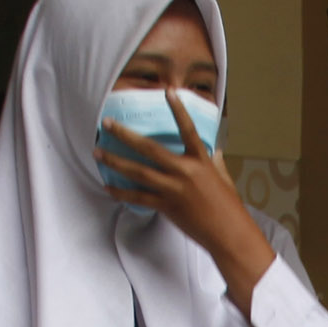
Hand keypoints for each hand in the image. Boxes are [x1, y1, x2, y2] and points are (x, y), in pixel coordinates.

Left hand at [100, 95, 269, 313]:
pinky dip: (122, 192)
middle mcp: (184, 172)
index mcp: (201, 161)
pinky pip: (138, 197)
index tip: (167, 92)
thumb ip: (214, 162)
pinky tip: (108, 187)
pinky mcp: (166, 206)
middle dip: (125, 135)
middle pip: (149, 149)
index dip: (178, 110)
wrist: (229, 234)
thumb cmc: (230, 207)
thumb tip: (213, 150)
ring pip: (138, 172)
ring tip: (98, 153)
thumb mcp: (224, 178)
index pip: (188, 129)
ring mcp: (173, 189)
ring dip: (115, 161)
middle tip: (107, 123)